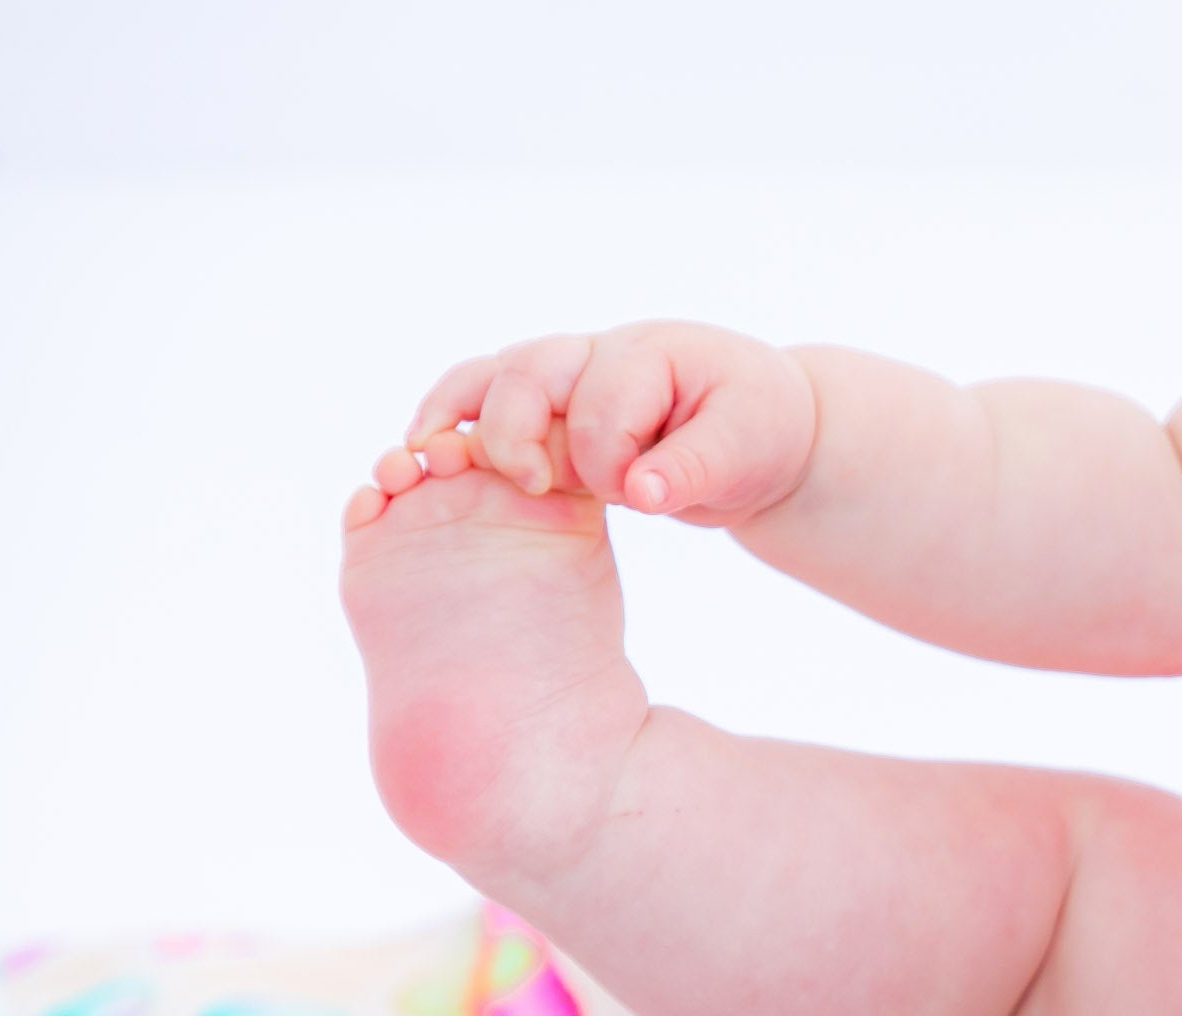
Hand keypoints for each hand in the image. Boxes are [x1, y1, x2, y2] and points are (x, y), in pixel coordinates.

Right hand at [399, 322, 819, 526]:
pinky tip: (424, 454)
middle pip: (527, 375)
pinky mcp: (550, 410)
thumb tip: (640, 492)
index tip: (640, 494)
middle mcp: (596, 354)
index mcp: (649, 354)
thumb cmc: (756, 429)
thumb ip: (695, 468)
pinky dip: (454, 425)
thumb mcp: (748, 448)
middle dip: (516, 432)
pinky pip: (485, 403)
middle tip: (534, 484)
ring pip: (492, 381)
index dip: (611, 461)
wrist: (756, 428)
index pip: (603, 409)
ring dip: (460, 418)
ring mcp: (566, 377)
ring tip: (426, 458)